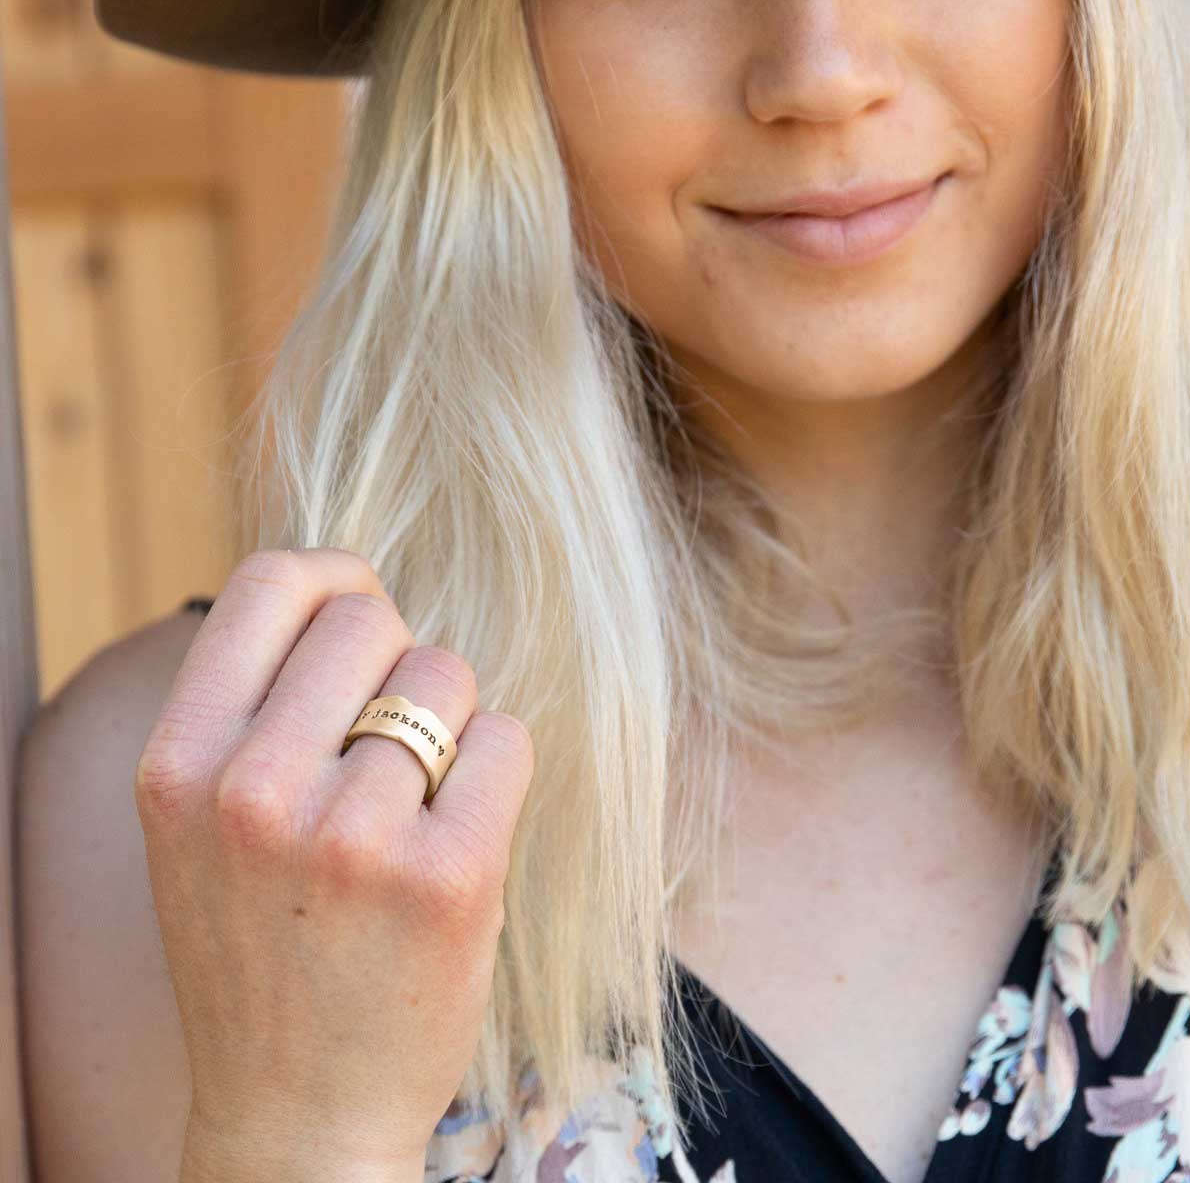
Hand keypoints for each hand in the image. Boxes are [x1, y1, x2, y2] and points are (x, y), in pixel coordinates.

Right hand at [134, 548, 533, 1170]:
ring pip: (448, 676)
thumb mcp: (205, 824)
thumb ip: (258, 706)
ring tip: (412, 811)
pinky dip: (497, 773)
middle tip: (384, 751)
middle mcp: (252, 790)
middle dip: (394, 667)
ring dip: (447, 729)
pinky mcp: (449, 876)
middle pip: (372, 618)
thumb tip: (353, 588)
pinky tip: (458, 837)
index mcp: (180, 764)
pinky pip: (507, 739)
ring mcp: (352, 835)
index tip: (359, 617)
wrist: (303, 1112)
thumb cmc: (264, 947)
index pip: (270, 583)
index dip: (331, 579)